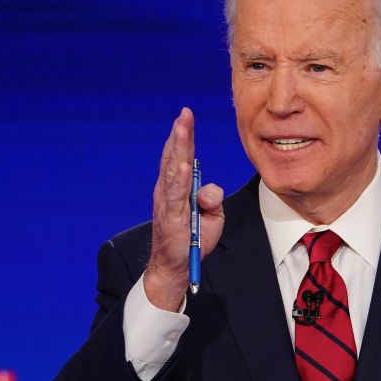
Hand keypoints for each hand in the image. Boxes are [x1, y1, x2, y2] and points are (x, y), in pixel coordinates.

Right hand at [144, 108, 224, 310]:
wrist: (175, 266)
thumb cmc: (193, 239)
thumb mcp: (212, 216)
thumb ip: (213, 199)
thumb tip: (207, 190)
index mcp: (178, 187)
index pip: (181, 156)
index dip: (184, 136)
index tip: (186, 115)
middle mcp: (168, 190)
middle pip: (175, 157)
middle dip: (181, 134)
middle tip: (184, 113)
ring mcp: (167, 203)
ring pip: (173, 171)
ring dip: (178, 149)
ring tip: (182, 130)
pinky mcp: (170, 217)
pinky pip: (175, 196)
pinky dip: (179, 180)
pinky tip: (182, 166)